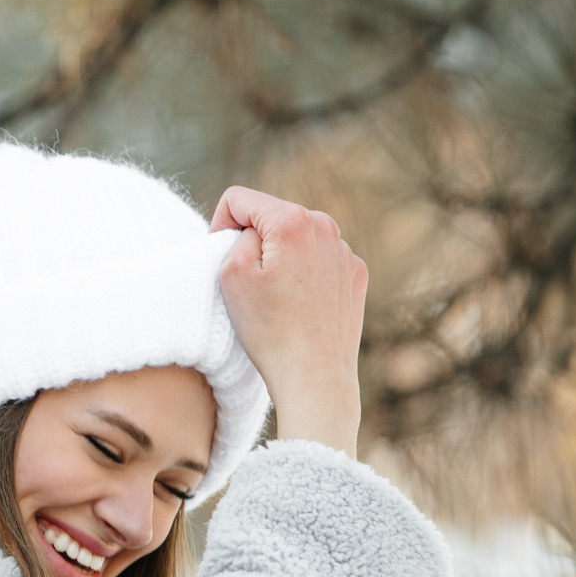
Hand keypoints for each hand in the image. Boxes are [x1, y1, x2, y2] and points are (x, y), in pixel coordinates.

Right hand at [210, 187, 367, 455]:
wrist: (315, 377)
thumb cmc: (268, 330)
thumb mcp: (231, 275)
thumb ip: (235, 234)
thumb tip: (252, 229)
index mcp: (292, 221)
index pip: (239, 199)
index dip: (219, 225)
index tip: (220, 257)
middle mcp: (325, 226)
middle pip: (271, 217)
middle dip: (255, 242)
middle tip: (250, 285)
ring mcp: (345, 251)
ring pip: (297, 239)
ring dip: (281, 258)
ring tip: (277, 300)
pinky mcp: (356, 274)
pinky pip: (319, 261)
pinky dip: (305, 276)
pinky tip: (300, 307)